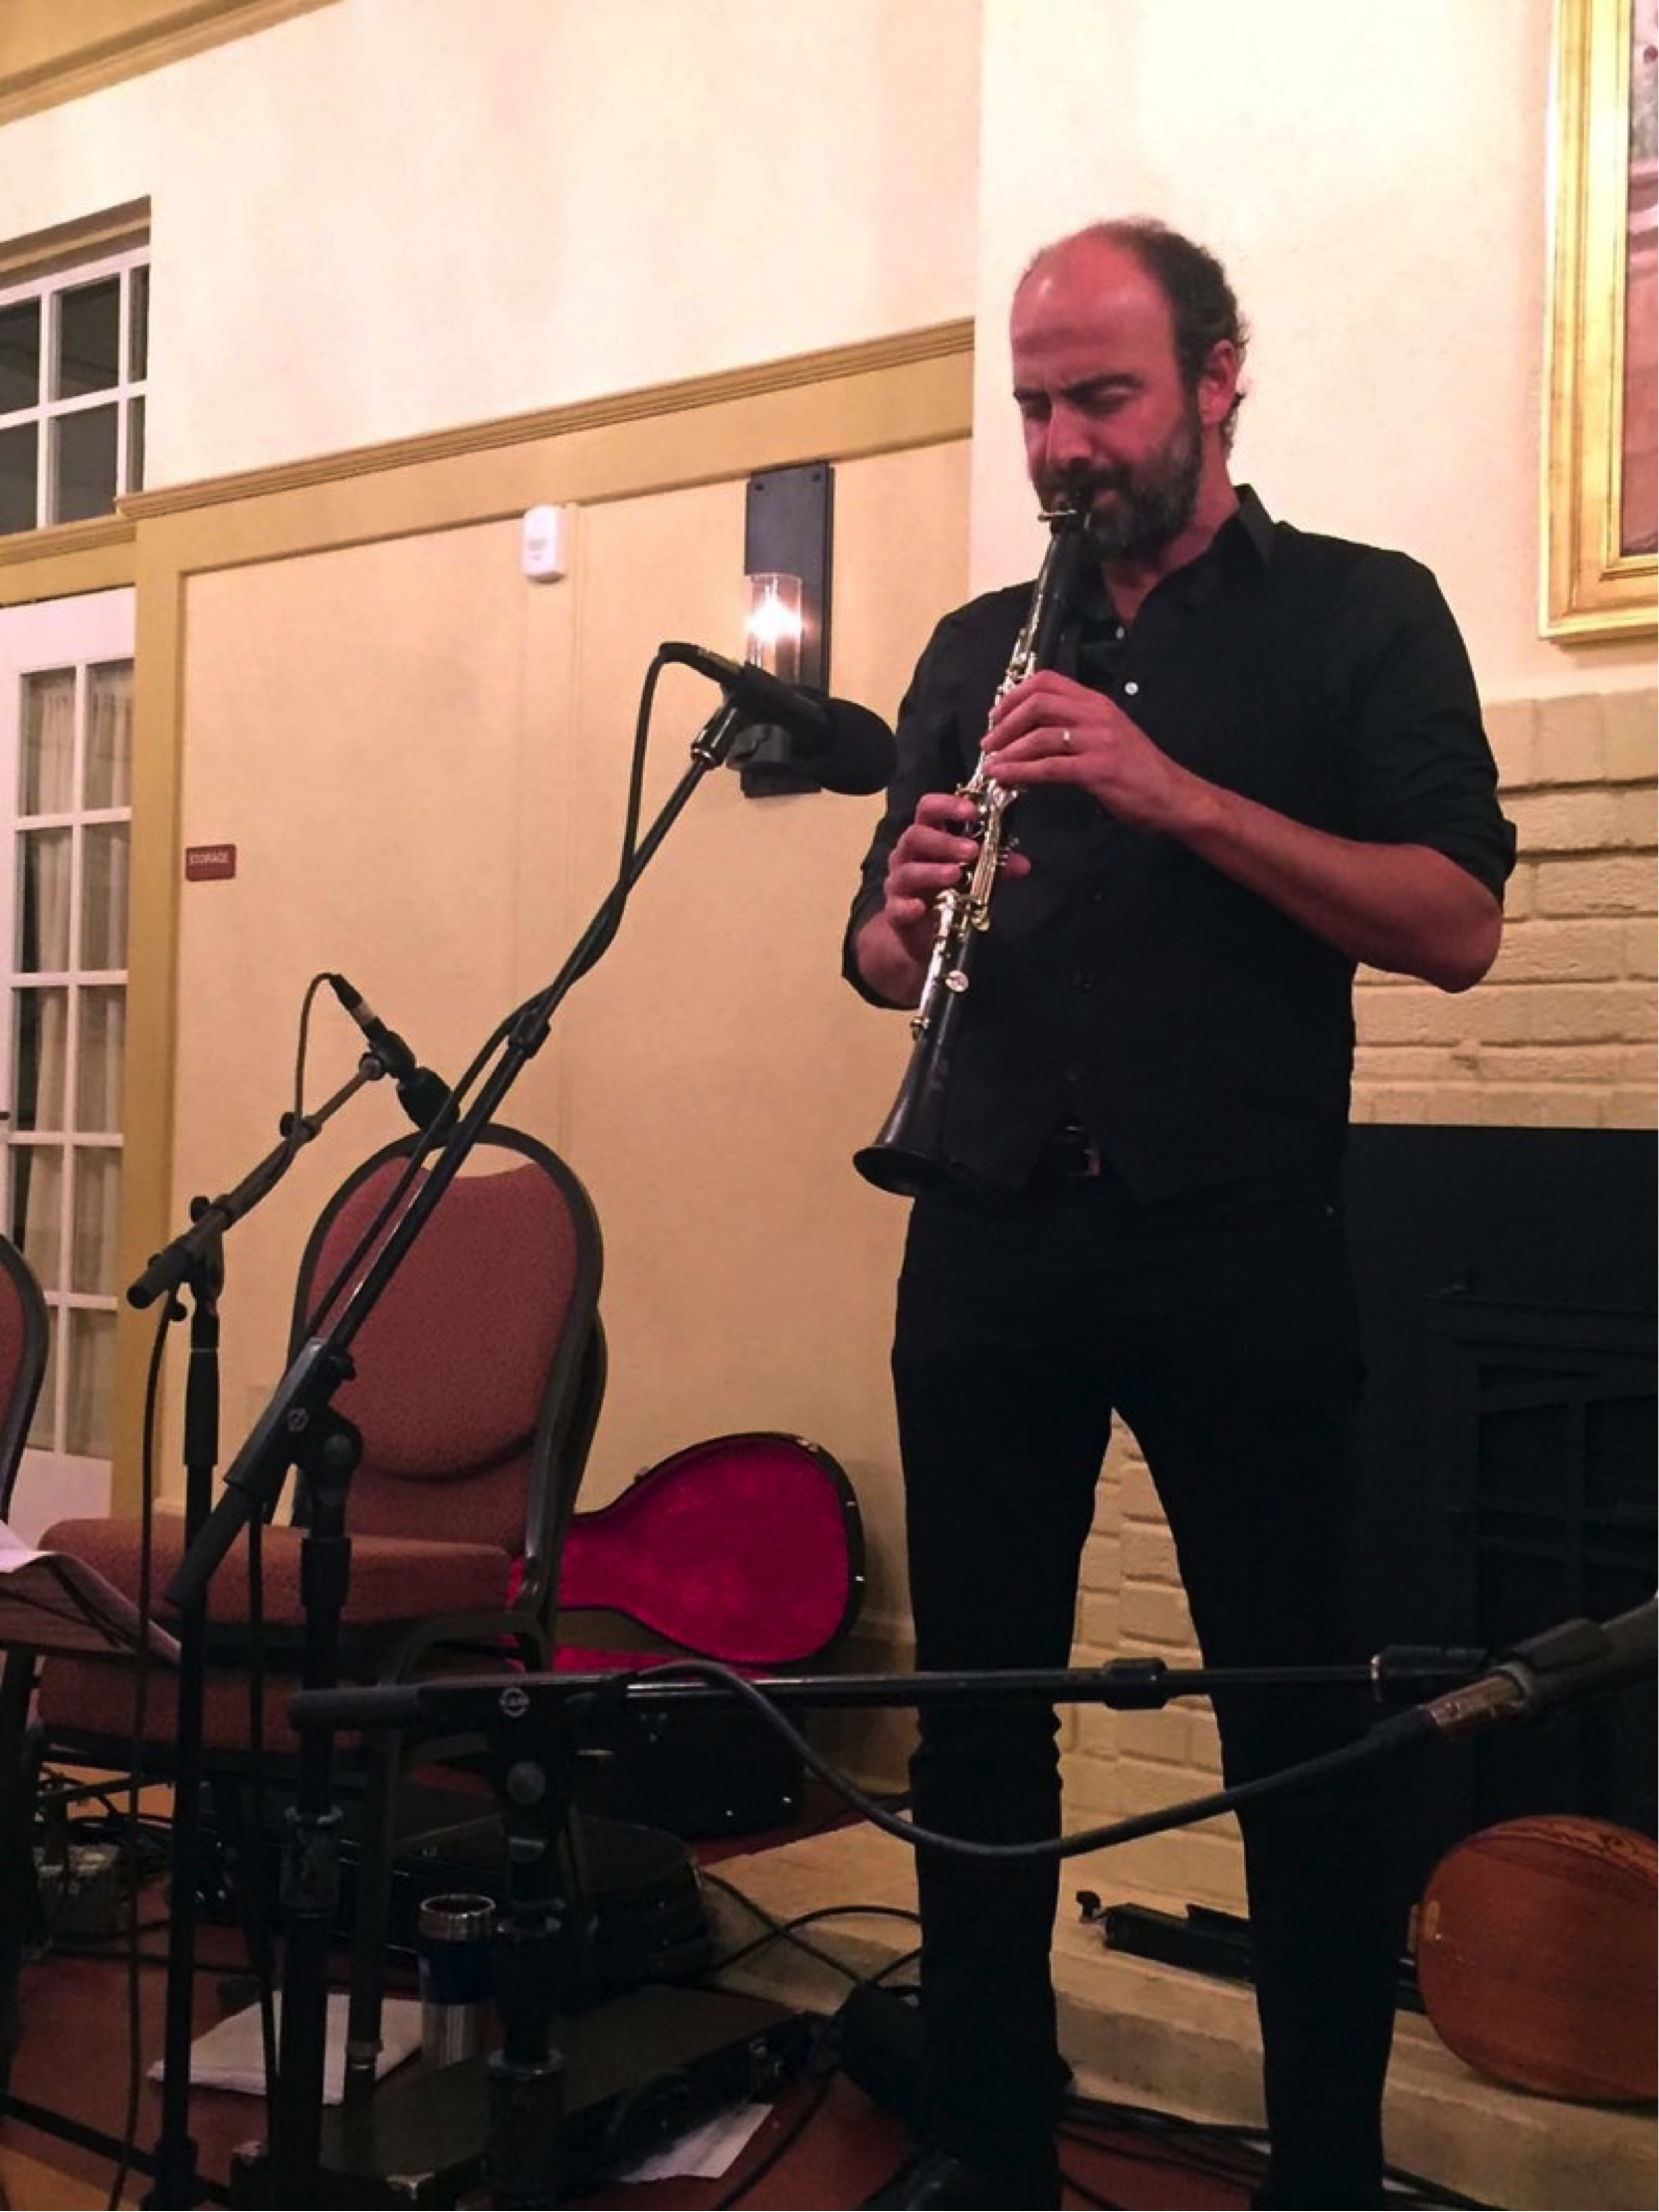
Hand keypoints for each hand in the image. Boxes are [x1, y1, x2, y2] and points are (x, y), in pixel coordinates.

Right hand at [881, 788, 1032, 962]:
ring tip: (955, 875)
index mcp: (928, 837)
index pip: (929, 809)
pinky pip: (897, 907)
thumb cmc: (947, 892)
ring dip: (932, 871)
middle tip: (972, 850)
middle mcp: (908, 855)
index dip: (947, 805)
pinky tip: (920, 908)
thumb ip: (995, 867)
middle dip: (944, 841)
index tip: (972, 811)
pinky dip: (908, 907)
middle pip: (915, 836)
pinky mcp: (895, 912)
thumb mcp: (975, 876)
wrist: (925, 933)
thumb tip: (1023, 864)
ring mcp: (899, 883)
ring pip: (908, 871)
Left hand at [984, 670, 1198, 834]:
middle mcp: (1096, 714)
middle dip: (1005, 722)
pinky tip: (1005, 777)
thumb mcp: (1109, 735)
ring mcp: (1098, 740)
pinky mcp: (1097, 769)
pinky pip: (1049, 766)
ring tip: (991, 763)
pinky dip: (1021, 771)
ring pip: (1040, 735)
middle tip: (989, 741)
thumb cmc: (1139, 770)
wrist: (1173, 795)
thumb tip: (1035, 731)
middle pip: (1038, 703)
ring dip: (1008, 749)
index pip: (1047, 681)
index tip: (996, 714)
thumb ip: (1077, 726)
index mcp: (1097, 703)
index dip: (1015, 694)